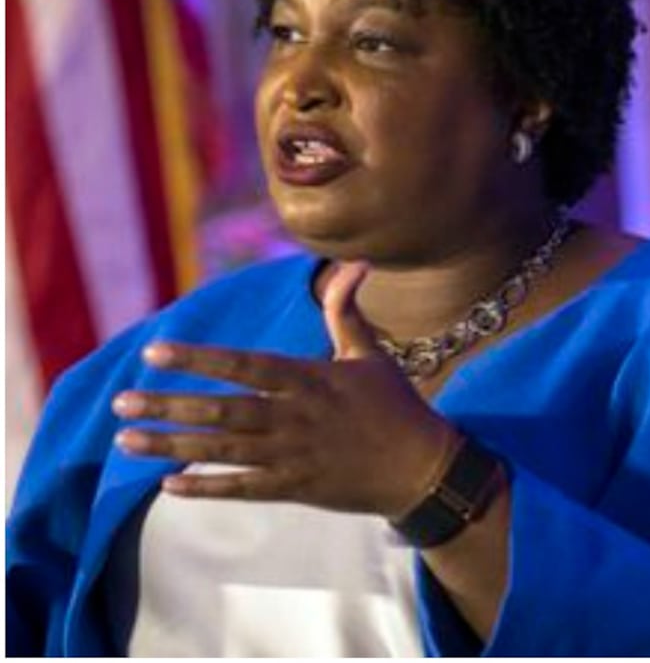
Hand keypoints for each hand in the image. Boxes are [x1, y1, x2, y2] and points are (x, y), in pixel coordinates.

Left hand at [111, 261, 456, 517]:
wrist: (424, 468)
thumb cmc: (396, 406)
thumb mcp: (370, 355)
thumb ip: (346, 312)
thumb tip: (355, 265)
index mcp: (310, 379)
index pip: (243, 365)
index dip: (198, 359)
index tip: (154, 353)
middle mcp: (296, 416)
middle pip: (222, 410)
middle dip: (168, 405)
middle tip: (122, 402)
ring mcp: (294, 455)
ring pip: (222, 450)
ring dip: (171, 446)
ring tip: (126, 441)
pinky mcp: (297, 487)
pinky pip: (243, 489)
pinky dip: (206, 487)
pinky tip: (169, 485)